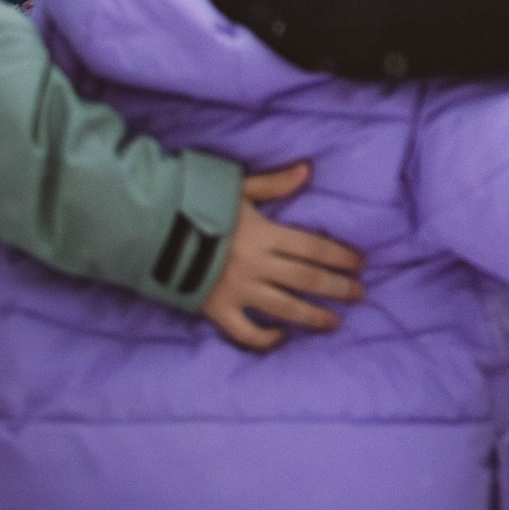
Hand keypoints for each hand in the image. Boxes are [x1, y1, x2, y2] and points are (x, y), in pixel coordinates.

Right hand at [200, 162, 365, 351]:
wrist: (147, 230)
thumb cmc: (195, 205)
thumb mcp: (237, 189)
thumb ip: (274, 185)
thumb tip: (307, 169)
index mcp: (265, 234)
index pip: (314, 247)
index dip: (340, 256)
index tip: (361, 263)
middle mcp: (256, 264)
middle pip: (307, 279)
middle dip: (337, 287)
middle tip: (360, 294)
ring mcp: (236, 290)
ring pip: (284, 308)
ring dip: (313, 316)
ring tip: (335, 322)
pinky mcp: (215, 310)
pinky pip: (244, 332)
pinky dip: (263, 339)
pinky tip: (282, 339)